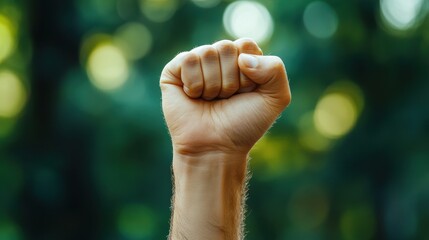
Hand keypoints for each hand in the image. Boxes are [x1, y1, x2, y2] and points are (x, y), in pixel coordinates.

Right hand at [160, 39, 290, 156]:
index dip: (248, 71)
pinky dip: (194, 84)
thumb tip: (241, 58)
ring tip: (210, 100)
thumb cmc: (244, 124)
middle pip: (225, 47)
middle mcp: (217, 59)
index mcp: (241, 60)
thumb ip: (275, 68)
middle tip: (226, 99)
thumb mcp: (276, 98)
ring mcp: (195, 64)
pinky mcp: (174, 72)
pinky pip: (187, 60)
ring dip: (212, 85)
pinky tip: (193, 97)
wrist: (216, 147)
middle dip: (230, 79)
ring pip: (206, 53)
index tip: (246, 92)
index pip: (245, 44)